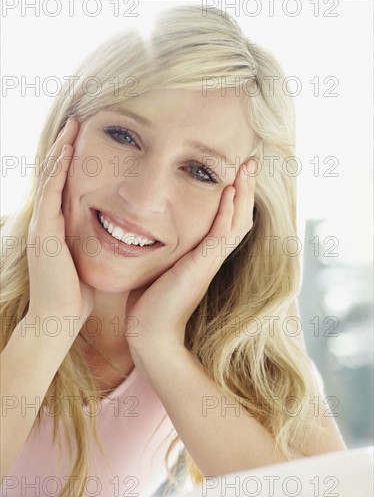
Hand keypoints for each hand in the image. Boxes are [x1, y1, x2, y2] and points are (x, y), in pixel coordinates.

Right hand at [27, 118, 93, 327]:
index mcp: (56, 228)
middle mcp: (46, 222)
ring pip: (50, 178)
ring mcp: (42, 225)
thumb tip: (112, 235)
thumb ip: (91, 244)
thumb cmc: (76, 295)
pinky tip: (67, 149)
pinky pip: (51, 192)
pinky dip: (58, 169)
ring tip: (72, 126)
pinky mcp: (44, 232)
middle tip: (77, 122)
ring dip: (61, 150)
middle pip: (54, 176)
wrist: (59, 319)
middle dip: (65, 149)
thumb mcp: (85, 262)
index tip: (86, 142)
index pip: (63, 188)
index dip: (72, 164)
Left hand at [126, 159, 255, 356]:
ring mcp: (210, 262)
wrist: (150, 333)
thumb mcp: (158, 266)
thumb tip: (144, 230)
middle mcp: (212, 257)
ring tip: (247, 167)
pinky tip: (230, 191)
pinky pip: (221, 235)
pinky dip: (227, 212)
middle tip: (249, 162)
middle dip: (246, 189)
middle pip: (240, 217)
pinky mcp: (201, 267)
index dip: (234, 198)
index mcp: (204, 256)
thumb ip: (162, 248)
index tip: (233, 173)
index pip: (227, 221)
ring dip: (243, 194)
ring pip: (237, 222)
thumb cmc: (149, 303)